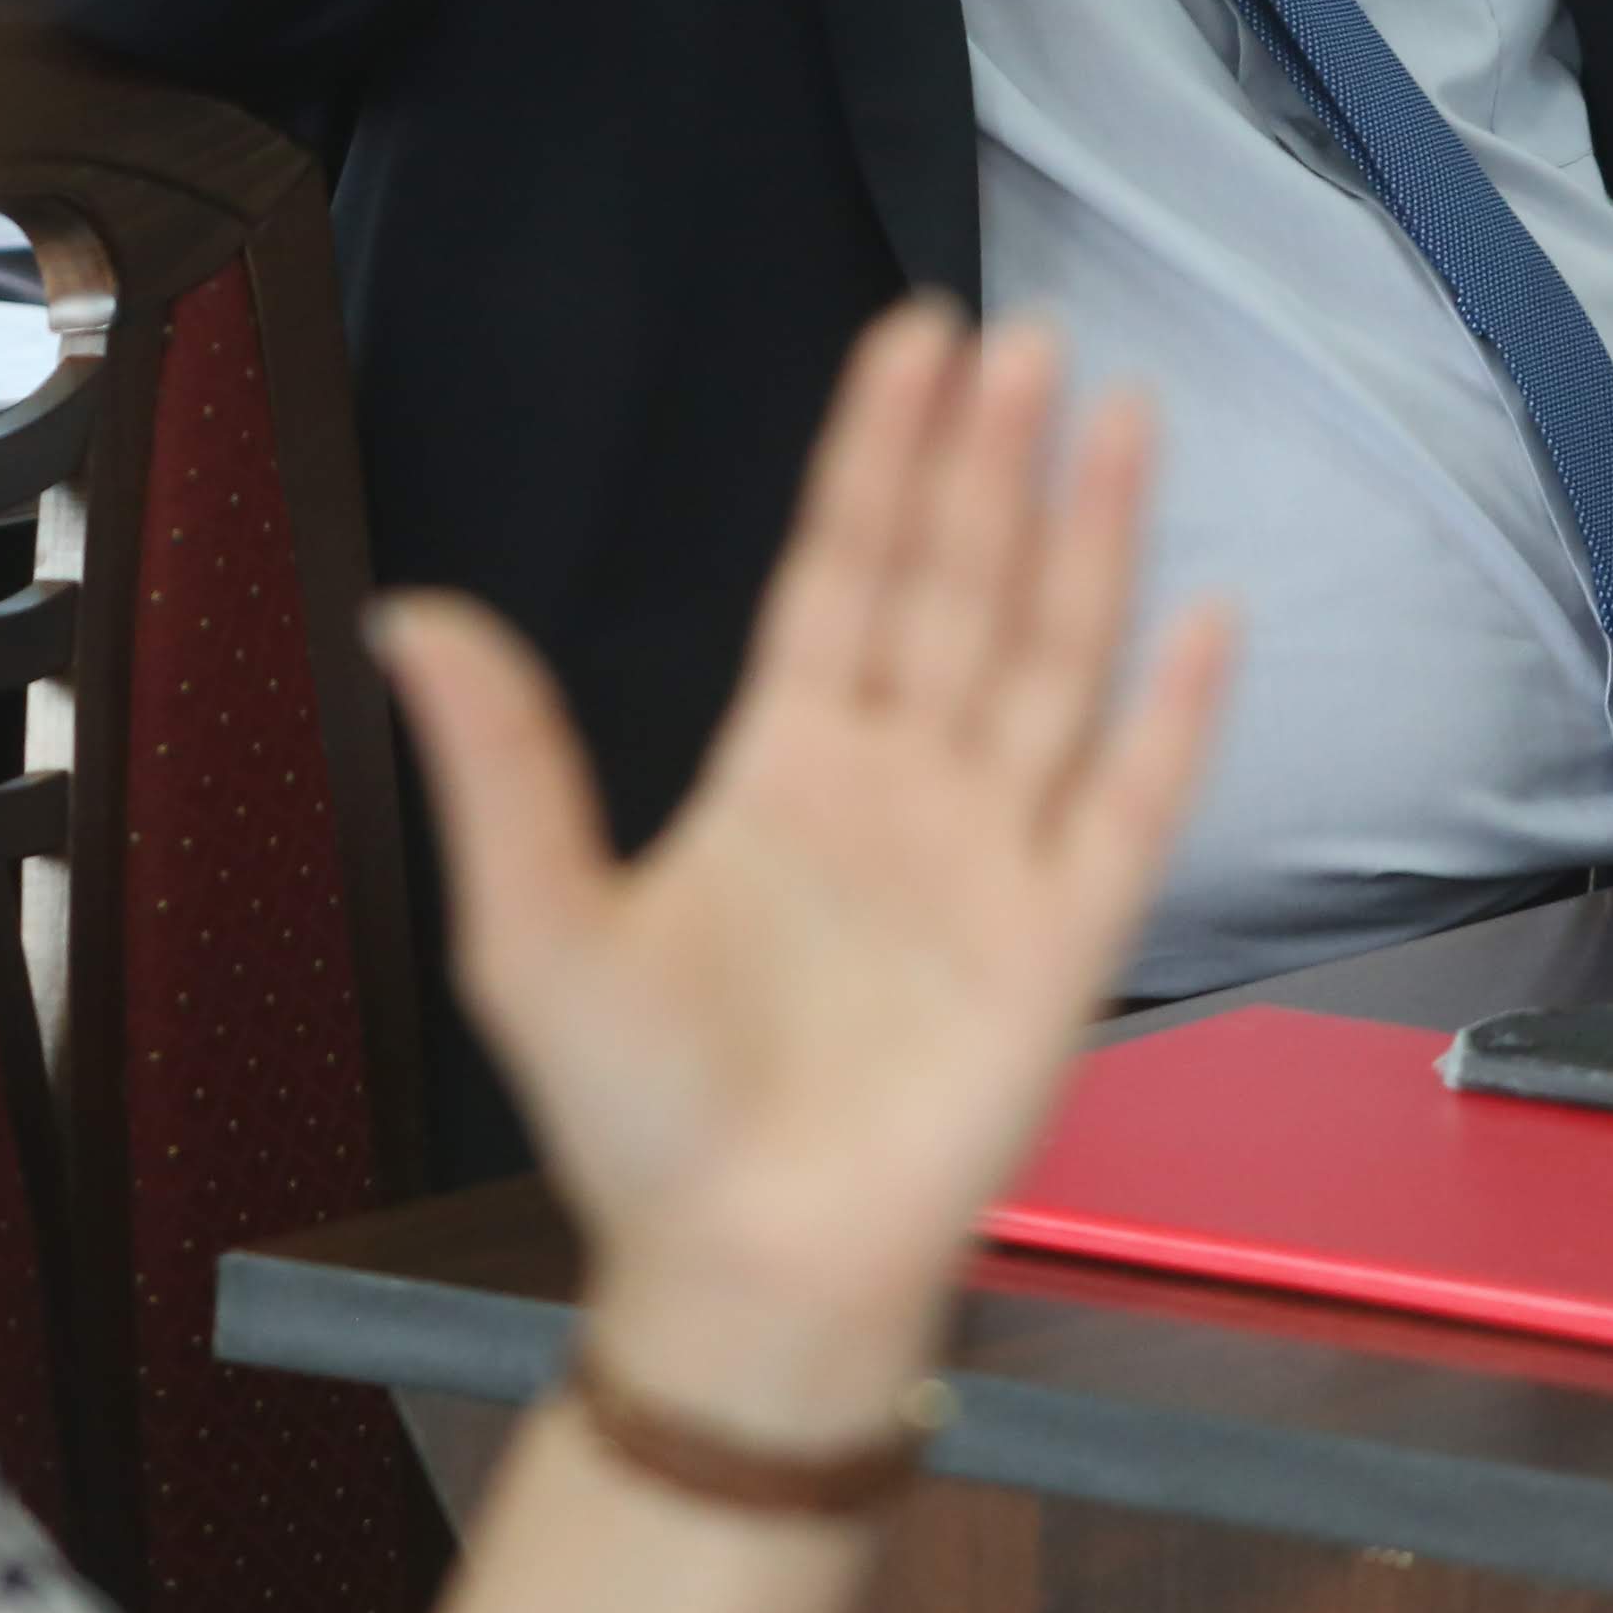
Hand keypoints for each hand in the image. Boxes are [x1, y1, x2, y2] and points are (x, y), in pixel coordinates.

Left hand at [375, 306, 1232, 1450]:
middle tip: (1020, 338)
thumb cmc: (637, 1121)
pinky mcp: (1063, 943)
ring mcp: (990, 857)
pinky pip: (1131, 804)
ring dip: (1088, 540)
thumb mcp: (533, 929)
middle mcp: (897, 789)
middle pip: (958, 588)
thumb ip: (500, 764)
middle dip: (990, 461)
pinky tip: (1206, 614)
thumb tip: (406, 611)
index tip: (912, 343)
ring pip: (1054, 659)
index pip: (842, 572)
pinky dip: (1175, 713)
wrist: (741, 1274)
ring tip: (1116, 415)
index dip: (879, 457)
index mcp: (781, 768)